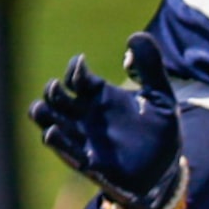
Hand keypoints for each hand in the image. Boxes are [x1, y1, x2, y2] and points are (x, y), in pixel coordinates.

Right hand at [29, 31, 182, 208]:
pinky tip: (54, 132)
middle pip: (53, 97)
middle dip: (52, 90)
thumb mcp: (162, 97)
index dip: (74, 69)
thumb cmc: (160, 133)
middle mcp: (86, 116)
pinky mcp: (88, 163)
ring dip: (43, 114)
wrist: (166, 173)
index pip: (76, 76)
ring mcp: (84, 139)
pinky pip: (64, 151)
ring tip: (47, 111)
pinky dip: (57, 141)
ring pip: (47, 121)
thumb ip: (151, 67)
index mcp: (100, 96)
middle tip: (60, 89)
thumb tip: (135, 36)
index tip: (82, 66)